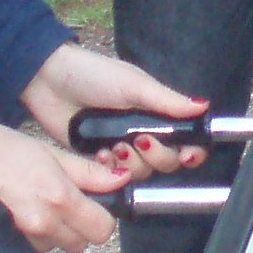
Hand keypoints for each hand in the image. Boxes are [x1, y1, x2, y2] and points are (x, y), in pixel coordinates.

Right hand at [0, 113, 121, 252]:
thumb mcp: (48, 151)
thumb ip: (87, 172)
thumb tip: (120, 179)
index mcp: (57, 196)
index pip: (102, 229)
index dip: (103, 217)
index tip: (95, 206)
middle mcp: (40, 223)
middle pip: (81, 243)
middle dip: (79, 227)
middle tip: (64, 203)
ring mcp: (20, 238)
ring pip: (56, 247)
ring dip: (54, 233)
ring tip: (36, 205)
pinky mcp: (4, 245)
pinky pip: (33, 250)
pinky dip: (33, 238)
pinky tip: (20, 216)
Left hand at [20, 42, 208, 173]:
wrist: (48, 81)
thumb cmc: (94, 74)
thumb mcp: (134, 85)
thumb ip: (167, 101)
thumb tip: (204, 106)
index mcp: (157, 113)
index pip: (185, 140)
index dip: (191, 152)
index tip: (186, 154)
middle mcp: (142, 133)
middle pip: (166, 162)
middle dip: (158, 157)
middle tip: (139, 141)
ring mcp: (120, 147)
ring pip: (141, 173)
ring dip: (132, 164)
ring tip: (115, 147)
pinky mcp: (97, 160)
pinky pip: (112, 177)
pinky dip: (110, 169)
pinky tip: (100, 153)